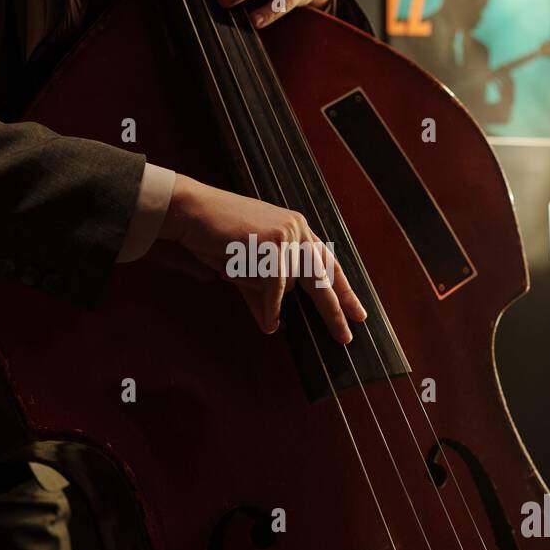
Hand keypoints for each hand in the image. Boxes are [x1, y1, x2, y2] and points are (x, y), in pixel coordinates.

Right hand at [159, 174, 366, 343]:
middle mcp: (297, 229)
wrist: (193, 212)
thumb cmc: (217, 238)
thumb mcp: (246, 271)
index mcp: (297, 230)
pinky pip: (277, 287)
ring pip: (291, 285)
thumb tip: (273, 326)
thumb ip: (263, 297)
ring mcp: (286, 234)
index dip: (343, 290)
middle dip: (335, 310)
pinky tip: (269, 322)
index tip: (357, 313)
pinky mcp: (272, 243)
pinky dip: (271, 307)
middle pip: (323, 278)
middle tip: (346, 337)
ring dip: (267, 294)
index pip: (328, 264)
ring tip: (254, 298)